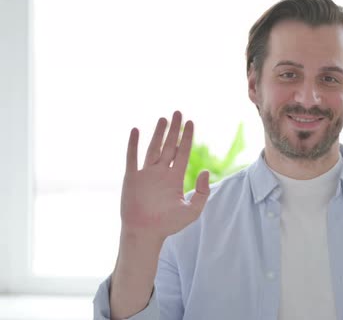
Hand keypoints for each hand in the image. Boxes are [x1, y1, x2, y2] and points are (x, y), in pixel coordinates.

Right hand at [120, 111, 209, 240]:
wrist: (145, 234)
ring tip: (164, 118)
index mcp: (175, 178)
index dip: (187, 138)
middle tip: (179, 112)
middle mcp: (161, 173)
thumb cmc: (168, 225)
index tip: (191, 122)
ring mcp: (146, 174)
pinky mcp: (132, 178)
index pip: (183, 153)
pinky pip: (132, 157)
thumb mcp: (192, 211)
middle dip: (175, 130)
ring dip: (158, 133)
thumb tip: (206, 171)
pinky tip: (136, 130)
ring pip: (153, 148)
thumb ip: (202, 192)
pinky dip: (134, 144)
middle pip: (169, 146)